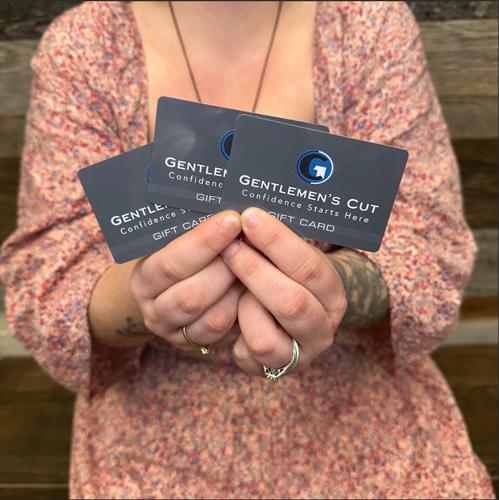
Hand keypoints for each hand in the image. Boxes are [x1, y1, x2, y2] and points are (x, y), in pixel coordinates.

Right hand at [129, 210, 242, 353]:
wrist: (172, 289)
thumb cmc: (183, 254)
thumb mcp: (178, 238)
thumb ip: (195, 228)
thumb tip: (231, 209)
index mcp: (145, 277)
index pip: (173, 261)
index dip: (206, 241)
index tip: (234, 220)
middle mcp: (155, 310)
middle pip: (193, 296)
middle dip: (227, 270)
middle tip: (251, 245)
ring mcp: (176, 333)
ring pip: (213, 319)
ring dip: (238, 292)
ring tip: (256, 266)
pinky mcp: (199, 347)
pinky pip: (226, 336)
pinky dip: (243, 313)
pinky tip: (253, 290)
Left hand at [222, 207, 346, 375]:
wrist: (288, 316)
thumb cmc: (284, 276)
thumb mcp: (288, 258)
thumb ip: (274, 244)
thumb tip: (246, 217)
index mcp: (332, 294)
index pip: (309, 267)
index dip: (277, 242)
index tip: (250, 218)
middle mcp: (322, 329)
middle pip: (291, 303)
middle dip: (255, 271)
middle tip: (230, 246)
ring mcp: (299, 355)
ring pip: (265, 340)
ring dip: (244, 308)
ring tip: (235, 286)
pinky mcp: (272, 371)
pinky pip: (247, 356)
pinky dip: (234, 332)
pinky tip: (232, 310)